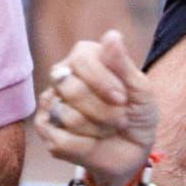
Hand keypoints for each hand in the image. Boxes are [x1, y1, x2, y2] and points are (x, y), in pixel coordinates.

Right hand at [34, 30, 158, 185]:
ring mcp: (49, 102)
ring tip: (107, 129)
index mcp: (83, 57)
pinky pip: (61, 141)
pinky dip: (85, 146)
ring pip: (68, 118)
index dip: (103, 82)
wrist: (133, 150)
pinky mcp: (45, 130)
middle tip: (119, 117)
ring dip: (98, 130)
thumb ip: (123, 64)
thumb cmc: (137, 113)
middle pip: (73, 90)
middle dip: (104, 111)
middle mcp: (61, 75)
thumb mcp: (140, 89)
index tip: (123, 98)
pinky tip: (92, 142)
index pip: (81, 60)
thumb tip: (111, 35)